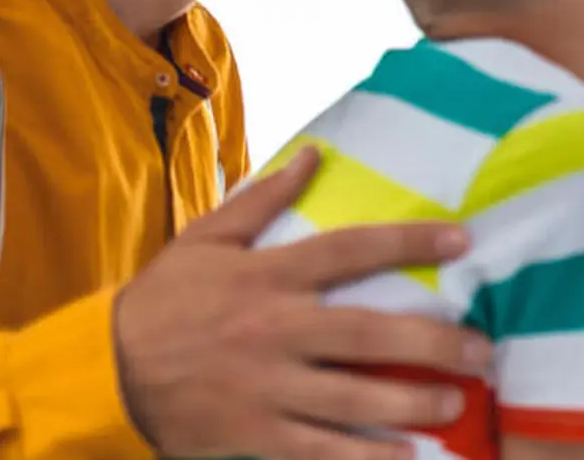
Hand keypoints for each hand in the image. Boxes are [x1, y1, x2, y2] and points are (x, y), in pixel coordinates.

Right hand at [113, 146, 493, 459]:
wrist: (101, 373)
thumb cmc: (162, 302)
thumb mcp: (205, 240)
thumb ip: (263, 199)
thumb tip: (313, 154)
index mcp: (267, 276)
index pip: (352, 251)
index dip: (410, 243)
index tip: (462, 240)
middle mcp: (275, 330)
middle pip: (368, 333)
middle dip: (433, 341)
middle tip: (481, 348)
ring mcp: (266, 387)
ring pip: (353, 397)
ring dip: (412, 402)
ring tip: (456, 402)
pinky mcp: (254, 434)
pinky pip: (320, 450)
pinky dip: (364, 457)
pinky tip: (406, 458)